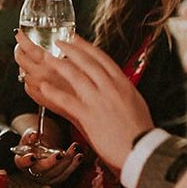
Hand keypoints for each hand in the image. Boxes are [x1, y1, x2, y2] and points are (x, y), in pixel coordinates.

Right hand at [14, 129, 82, 184]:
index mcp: (22, 161)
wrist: (41, 151)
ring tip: (75, 148)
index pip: (22, 163)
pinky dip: (73, 165)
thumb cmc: (32, 143)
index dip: (27, 161)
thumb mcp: (29, 137)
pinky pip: (66, 174)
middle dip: (51, 162)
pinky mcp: (56, 179)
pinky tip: (79, 156)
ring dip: (67, 161)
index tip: (32, 156)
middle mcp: (32, 173)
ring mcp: (45, 178)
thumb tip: (34, 135)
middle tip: (60, 154)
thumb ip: (30, 136)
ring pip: (56, 172)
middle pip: (42, 170)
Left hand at [15, 31, 152, 171]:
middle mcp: (110, 87)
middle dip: (70, 49)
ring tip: (47, 57)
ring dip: (59, 64)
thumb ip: (121, 89)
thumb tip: (112, 82)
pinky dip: (54, 92)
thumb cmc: (139, 129)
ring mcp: (99, 100)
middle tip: (58, 42)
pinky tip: (43, 85)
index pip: (101, 58)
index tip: (75, 38)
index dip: (86, 46)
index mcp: (122, 83)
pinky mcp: (89, 115)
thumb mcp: (134, 101)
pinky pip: (67, 100)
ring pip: (76, 75)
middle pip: (87, 62)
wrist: (142, 149)